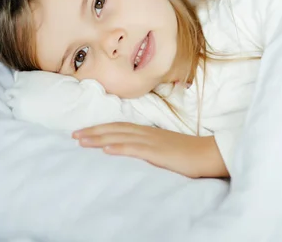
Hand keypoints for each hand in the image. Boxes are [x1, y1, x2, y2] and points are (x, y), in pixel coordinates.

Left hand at [73, 123, 228, 178]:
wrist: (208, 153)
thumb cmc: (189, 153)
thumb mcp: (165, 148)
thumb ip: (150, 147)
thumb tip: (135, 151)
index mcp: (149, 132)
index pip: (120, 127)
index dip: (101, 128)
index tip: (83, 132)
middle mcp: (147, 134)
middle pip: (116, 130)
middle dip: (93, 132)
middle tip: (73, 135)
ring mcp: (152, 142)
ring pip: (121, 137)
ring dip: (100, 138)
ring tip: (82, 141)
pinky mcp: (158, 152)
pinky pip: (136, 149)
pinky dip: (119, 148)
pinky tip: (106, 150)